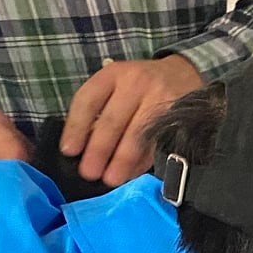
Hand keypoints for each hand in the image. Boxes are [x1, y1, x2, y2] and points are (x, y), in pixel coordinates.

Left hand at [61, 54, 204, 186]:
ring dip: (122, 160)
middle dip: (99, 150)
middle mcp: (135, 83)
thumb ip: (100, 110)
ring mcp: (160, 99)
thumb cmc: (141, 86)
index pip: (88, 101)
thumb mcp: (117, 85)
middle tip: (89, 173)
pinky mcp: (178, 116)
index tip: (69, 151)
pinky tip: (134, 173)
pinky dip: (145, 161)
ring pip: (137, 134)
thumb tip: (84, 149)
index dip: (76, 128)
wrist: (183, 74)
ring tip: (112, 179)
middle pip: (112, 121)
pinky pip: (158, 143)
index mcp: (113, 74)